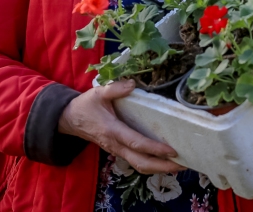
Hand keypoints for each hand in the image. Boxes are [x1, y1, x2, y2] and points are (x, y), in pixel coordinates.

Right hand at [58, 79, 183, 173]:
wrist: (70, 119)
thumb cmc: (85, 105)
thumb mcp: (97, 93)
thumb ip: (115, 88)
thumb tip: (132, 84)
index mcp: (113, 130)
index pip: (137, 143)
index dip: (155, 148)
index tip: (172, 150)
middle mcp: (116, 145)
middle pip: (141, 162)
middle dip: (162, 166)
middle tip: (182, 164)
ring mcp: (116, 150)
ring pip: (139, 165)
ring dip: (159, 168)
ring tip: (178, 165)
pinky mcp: (118, 151)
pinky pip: (136, 162)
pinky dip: (151, 165)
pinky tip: (164, 161)